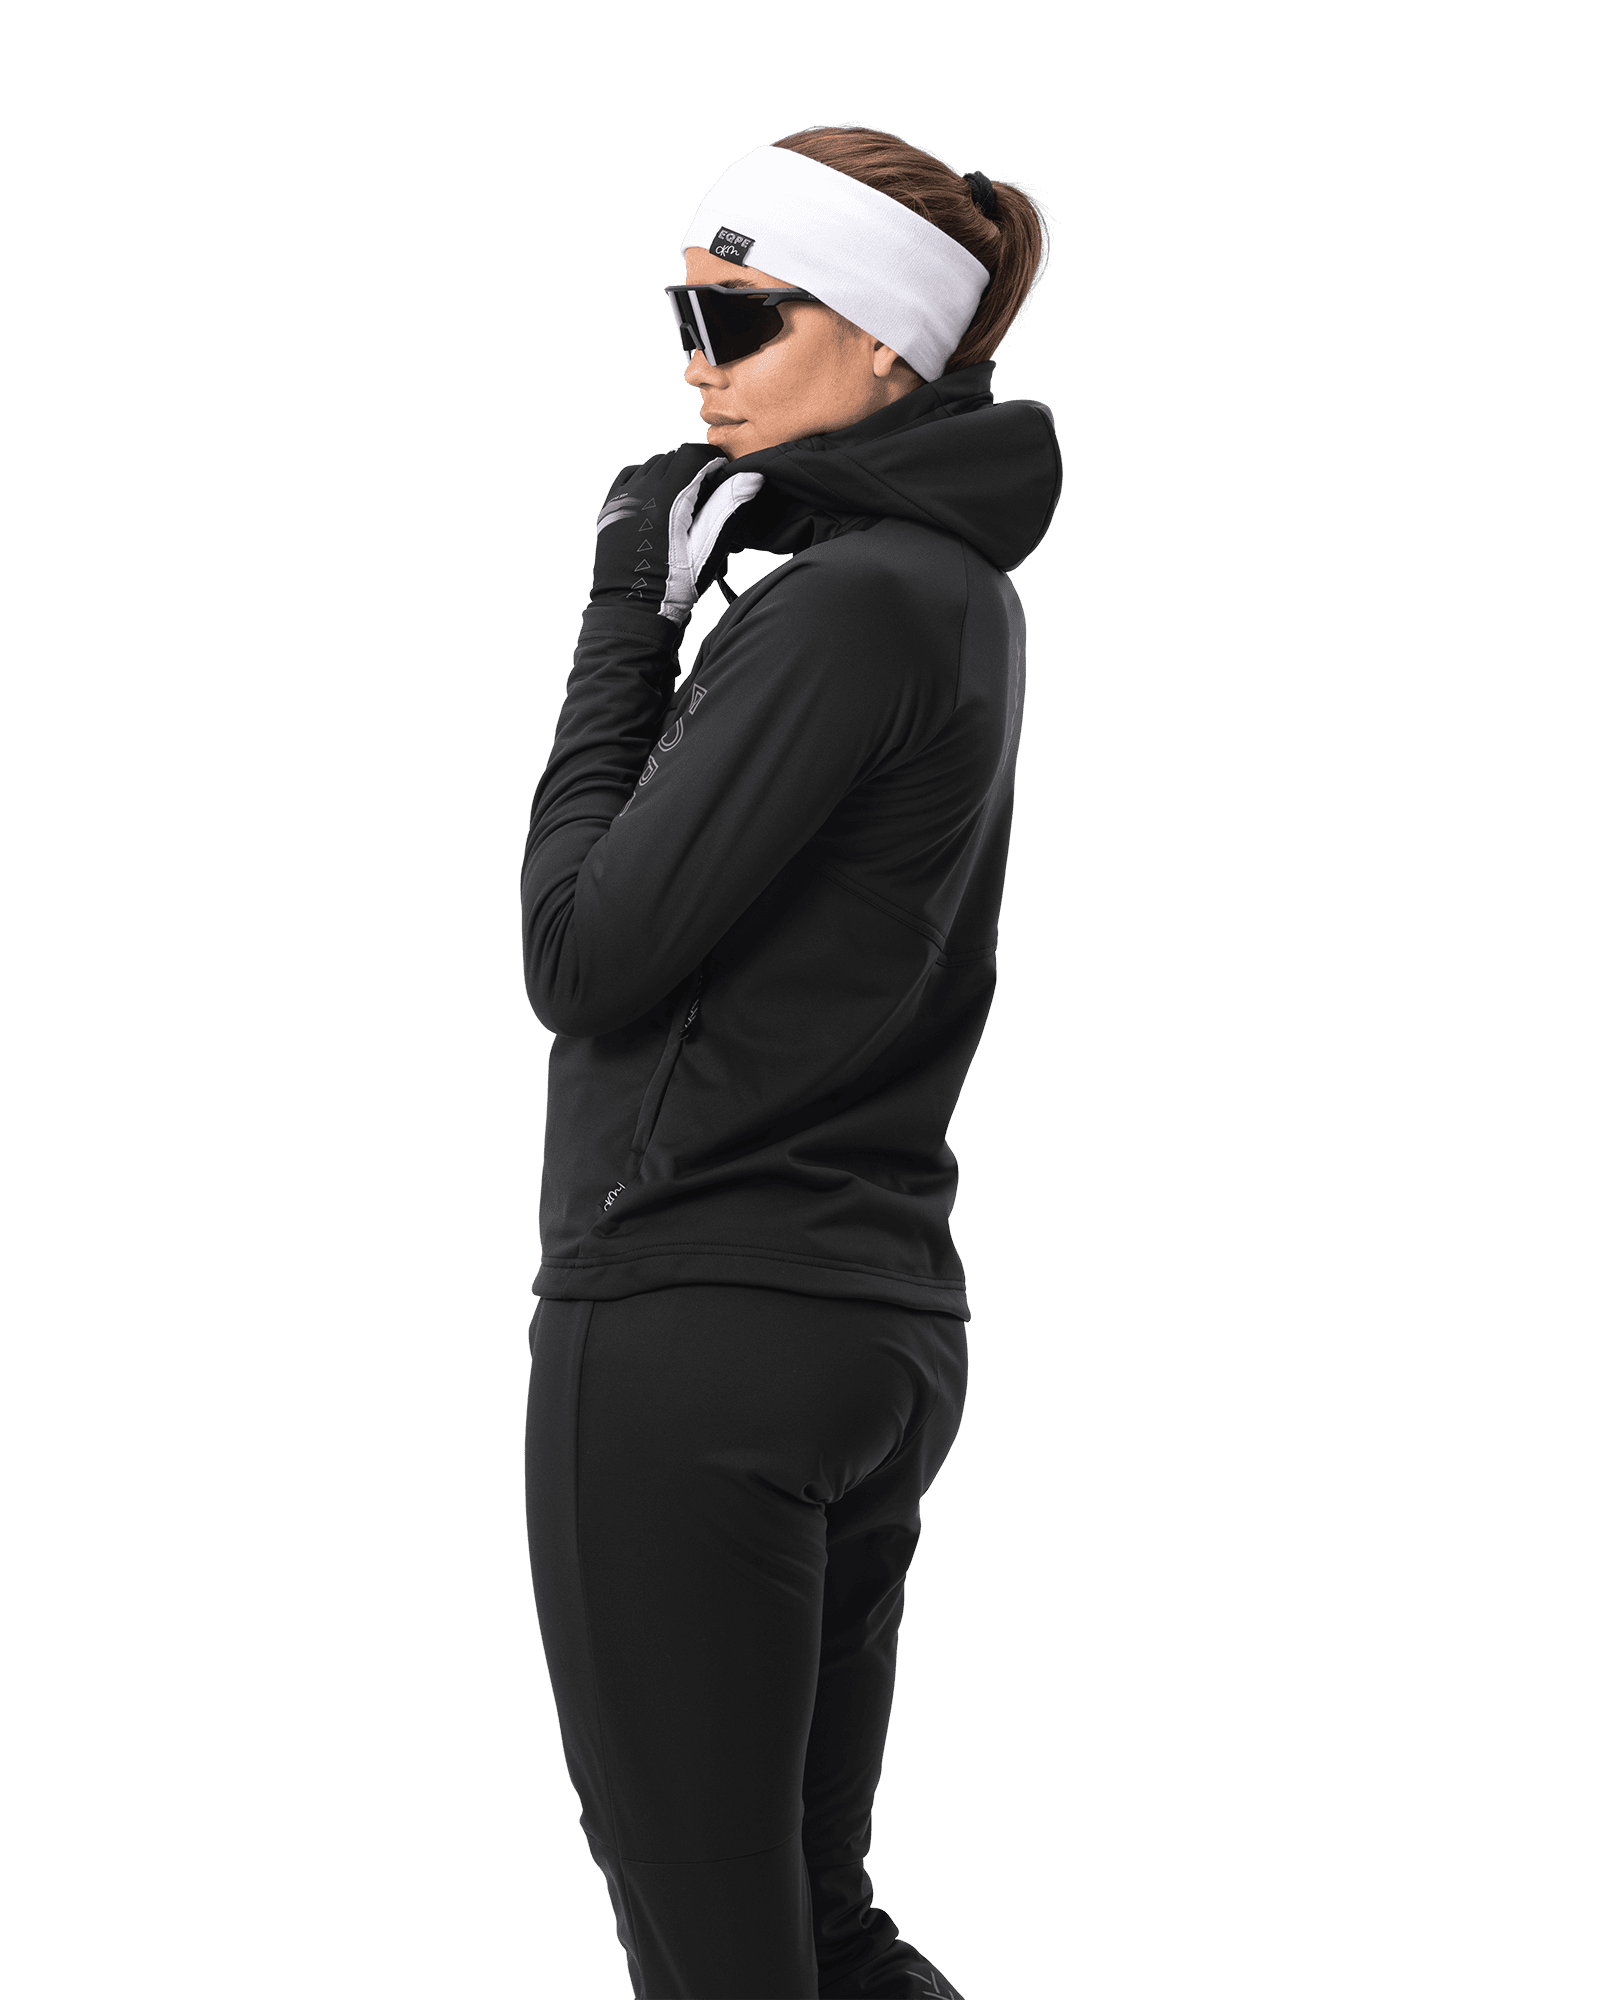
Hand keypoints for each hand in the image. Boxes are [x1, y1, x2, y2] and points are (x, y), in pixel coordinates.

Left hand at [590, 444, 724, 617]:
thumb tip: (753, 475)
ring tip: (686, 498)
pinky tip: (658, 497)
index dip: (713, 459)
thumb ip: (727, 506)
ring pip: (651, 466)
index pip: (692, 455)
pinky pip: (630, 477)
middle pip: (672, 458)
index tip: (724, 473)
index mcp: (665, 497)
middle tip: (710, 490)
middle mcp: (639, 491)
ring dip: (672, 473)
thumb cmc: (674, 585)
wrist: (632, 611)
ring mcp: (621, 499)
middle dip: (695, 467)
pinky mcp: (611, 509)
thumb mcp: (707, 548)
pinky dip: (647, 478)